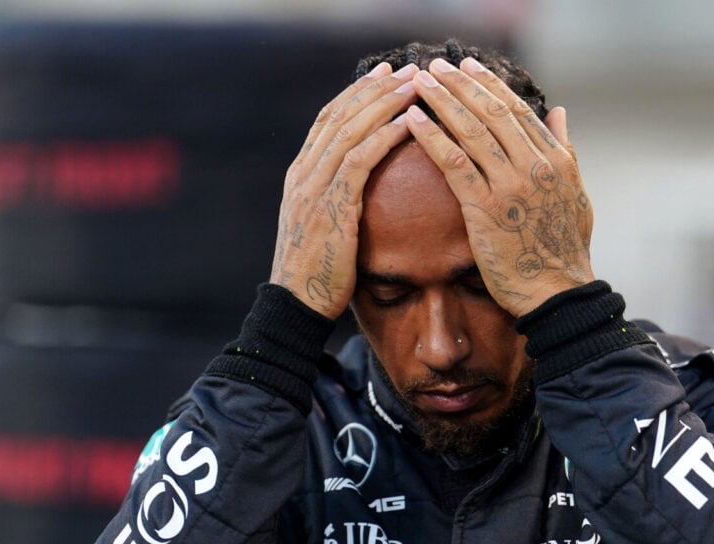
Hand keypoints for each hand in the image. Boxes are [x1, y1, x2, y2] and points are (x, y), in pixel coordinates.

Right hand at [270, 62, 418, 318]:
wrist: (298, 304)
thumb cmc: (318, 271)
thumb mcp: (322, 225)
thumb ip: (335, 197)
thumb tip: (360, 184)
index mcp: (300, 175)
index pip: (328, 119)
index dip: (357, 93)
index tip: (385, 74)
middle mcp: (303, 174)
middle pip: (339, 115)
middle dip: (375, 88)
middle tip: (407, 69)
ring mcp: (313, 189)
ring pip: (350, 130)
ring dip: (385, 103)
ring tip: (415, 85)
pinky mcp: (331, 207)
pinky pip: (360, 161)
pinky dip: (384, 136)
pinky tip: (409, 122)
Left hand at [405, 58, 593, 317]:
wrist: (556, 292)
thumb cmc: (564, 249)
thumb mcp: (576, 193)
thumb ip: (566, 149)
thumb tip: (559, 111)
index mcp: (557, 159)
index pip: (518, 110)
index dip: (490, 84)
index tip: (467, 66)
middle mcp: (535, 166)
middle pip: (492, 112)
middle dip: (460, 84)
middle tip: (435, 66)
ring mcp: (511, 186)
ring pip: (471, 130)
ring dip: (442, 101)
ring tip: (418, 82)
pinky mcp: (486, 209)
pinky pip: (454, 163)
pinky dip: (432, 137)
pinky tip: (413, 121)